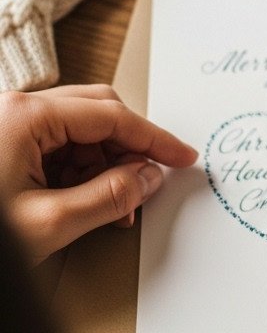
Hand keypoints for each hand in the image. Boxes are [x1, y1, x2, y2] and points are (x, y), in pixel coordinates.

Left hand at [0, 84, 197, 262]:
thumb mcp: (49, 223)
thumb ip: (109, 198)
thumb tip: (147, 178)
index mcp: (26, 117)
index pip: (111, 116)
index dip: (154, 140)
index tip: (182, 157)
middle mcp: (17, 109)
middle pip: (96, 112)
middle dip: (128, 149)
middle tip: (150, 183)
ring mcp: (8, 124)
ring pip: (78, 130)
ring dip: (104, 164)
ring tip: (115, 208)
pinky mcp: (4, 143)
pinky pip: (56, 145)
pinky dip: (79, 171)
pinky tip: (88, 203)